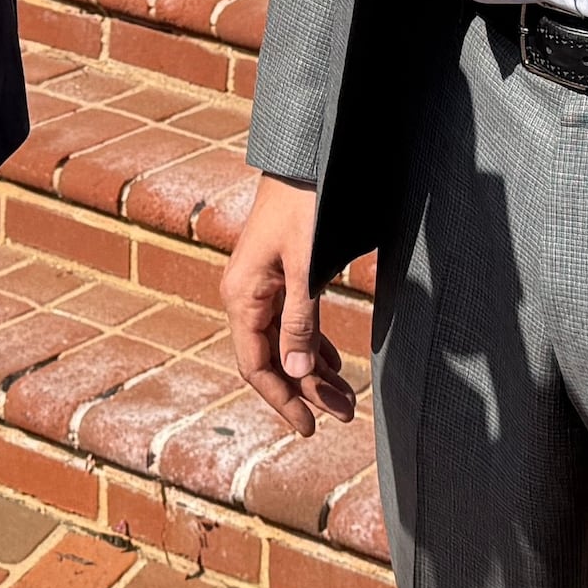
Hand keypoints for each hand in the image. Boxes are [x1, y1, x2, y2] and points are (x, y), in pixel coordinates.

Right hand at [219, 174, 352, 435]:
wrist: (304, 160)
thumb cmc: (304, 206)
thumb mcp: (305, 266)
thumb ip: (301, 319)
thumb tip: (298, 371)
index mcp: (243, 297)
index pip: (256, 366)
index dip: (282, 399)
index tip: (309, 427)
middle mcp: (246, 296)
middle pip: (272, 360)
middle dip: (306, 390)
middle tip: (345, 414)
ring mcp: (261, 287)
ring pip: (284, 343)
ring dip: (312, 371)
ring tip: (345, 399)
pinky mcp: (278, 276)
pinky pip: (291, 323)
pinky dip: (312, 345)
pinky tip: (332, 363)